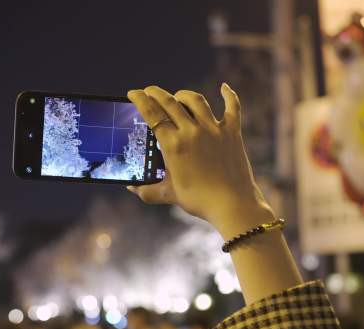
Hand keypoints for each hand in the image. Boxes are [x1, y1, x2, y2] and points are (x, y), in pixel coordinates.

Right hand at [127, 84, 272, 236]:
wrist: (233, 205)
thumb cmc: (199, 201)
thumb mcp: (169, 195)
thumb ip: (147, 191)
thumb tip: (131, 187)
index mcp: (173, 145)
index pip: (152, 114)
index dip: (140, 100)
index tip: (133, 93)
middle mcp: (192, 132)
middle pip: (169, 102)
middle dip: (155, 92)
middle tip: (149, 91)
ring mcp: (213, 129)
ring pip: (195, 100)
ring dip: (183, 95)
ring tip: (177, 96)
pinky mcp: (232, 132)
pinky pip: (232, 107)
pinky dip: (228, 96)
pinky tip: (224, 88)